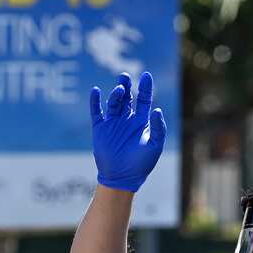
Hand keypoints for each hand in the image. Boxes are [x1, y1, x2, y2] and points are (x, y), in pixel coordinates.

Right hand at [89, 71, 166, 191]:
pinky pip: (96, 112)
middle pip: (127, 97)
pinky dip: (95, 101)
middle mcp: (127, 120)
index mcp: (141, 122)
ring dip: (115, 94)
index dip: (145, 87)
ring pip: (113, 102)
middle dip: (126, 85)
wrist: (122, 177)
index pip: (144, 99)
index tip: (146, 75)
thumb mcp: (155, 145)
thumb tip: (156, 109)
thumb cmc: (142, 164)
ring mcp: (113, 123)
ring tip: (120, 90)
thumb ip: (157, 128)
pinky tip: (95, 91)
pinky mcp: (100, 129)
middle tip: (125, 76)